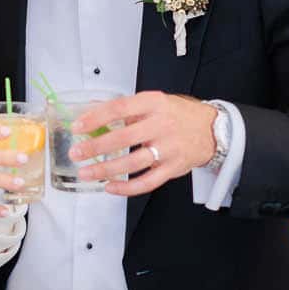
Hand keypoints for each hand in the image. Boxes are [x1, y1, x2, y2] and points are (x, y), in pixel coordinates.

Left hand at [69, 91, 217, 196]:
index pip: (120, 108)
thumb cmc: (178, 114)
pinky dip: (127, 187)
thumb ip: (127, 108)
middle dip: (95, 147)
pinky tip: (111, 186)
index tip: (78, 126)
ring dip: (106, 169)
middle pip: (123, 138)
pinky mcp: (173, 169)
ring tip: (87, 172)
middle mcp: (161, 125)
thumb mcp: (155, 102)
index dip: (96, 117)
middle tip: (76, 153)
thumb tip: (94, 112)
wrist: (212, 130)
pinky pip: (147, 182)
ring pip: (132, 163)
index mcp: (154, 103)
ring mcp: (168, 149)